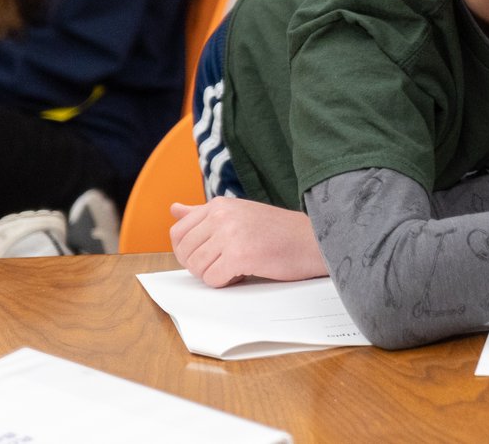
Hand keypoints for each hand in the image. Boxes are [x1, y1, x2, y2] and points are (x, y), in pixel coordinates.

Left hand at [168, 198, 326, 286]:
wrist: (315, 241)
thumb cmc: (280, 232)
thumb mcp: (239, 213)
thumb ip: (204, 213)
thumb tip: (174, 209)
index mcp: (219, 205)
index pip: (178, 233)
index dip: (188, 252)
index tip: (210, 255)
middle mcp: (221, 215)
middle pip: (185, 253)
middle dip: (201, 265)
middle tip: (225, 264)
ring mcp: (230, 234)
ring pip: (197, 268)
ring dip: (215, 274)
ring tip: (239, 266)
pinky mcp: (240, 255)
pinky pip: (213, 279)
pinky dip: (226, 282)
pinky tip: (246, 272)